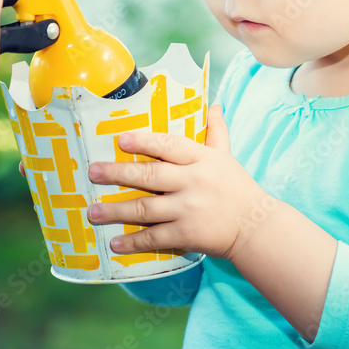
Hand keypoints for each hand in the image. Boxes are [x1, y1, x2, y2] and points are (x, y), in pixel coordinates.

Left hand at [82, 105, 269, 260]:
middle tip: (93, 172)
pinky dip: (134, 241)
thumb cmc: (237, 188)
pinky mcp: (187, 234)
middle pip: (150, 175)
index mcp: (202, 159)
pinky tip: (115, 243)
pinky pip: (155, 237)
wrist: (255, 226)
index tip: (120, 139)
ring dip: (116, 210)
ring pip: (146, 208)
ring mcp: (189, 209)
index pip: (169, 144)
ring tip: (92, 211)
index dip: (144, 140)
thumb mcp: (227, 156)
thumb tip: (212, 105)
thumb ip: (216, 132)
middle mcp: (193, 181)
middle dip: (118, 173)